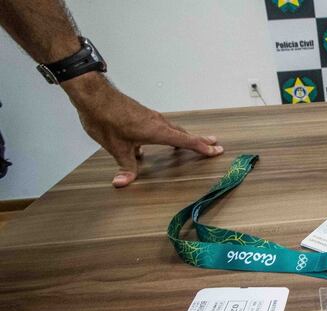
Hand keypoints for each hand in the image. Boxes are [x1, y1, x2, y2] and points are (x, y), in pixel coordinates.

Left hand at [62, 73, 223, 187]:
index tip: (217, 150)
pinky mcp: (142, 114)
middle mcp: (158, 123)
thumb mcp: (116, 148)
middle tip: (214, 144)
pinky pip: (161, 125)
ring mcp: (150, 117)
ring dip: (184, 136)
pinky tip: (156, 139)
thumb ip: (124, 166)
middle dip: (199, 140)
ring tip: (192, 141)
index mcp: (157, 132)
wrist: (94, 96)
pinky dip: (168, 132)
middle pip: (184, 133)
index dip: (202, 147)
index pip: (186, 141)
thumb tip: (122, 183)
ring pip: (173, 128)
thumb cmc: (106, 118)